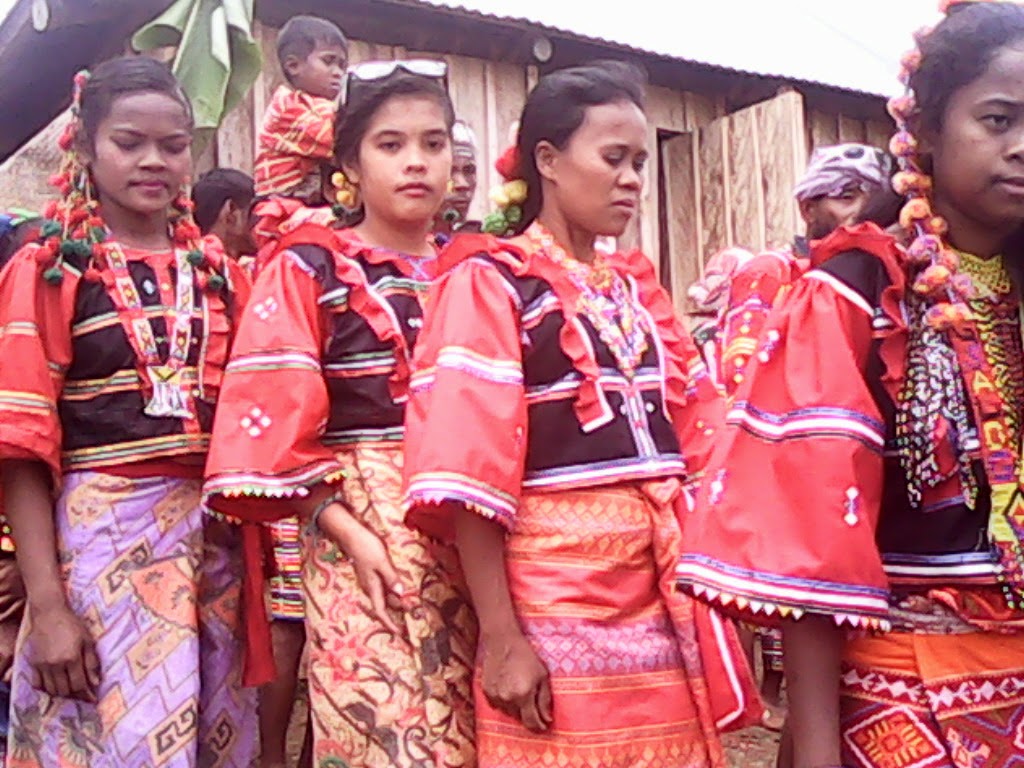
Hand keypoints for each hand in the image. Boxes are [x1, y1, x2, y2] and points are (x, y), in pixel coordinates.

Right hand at [25, 603, 99, 700]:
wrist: (49, 614)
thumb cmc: (72, 624)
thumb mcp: (88, 640)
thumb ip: (91, 662)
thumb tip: (96, 682)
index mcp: (72, 658)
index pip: (79, 684)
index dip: (87, 694)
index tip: (93, 699)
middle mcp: (55, 664)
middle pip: (65, 690)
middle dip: (76, 695)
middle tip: (83, 695)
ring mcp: (42, 665)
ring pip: (51, 690)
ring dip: (62, 694)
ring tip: (71, 691)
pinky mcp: (33, 664)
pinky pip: (37, 684)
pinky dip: (46, 689)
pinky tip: (54, 686)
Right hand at [320, 505, 403, 633]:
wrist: (351, 534)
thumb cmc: (366, 547)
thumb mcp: (382, 562)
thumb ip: (391, 578)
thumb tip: (400, 594)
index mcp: (372, 586)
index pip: (380, 610)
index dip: (389, 623)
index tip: (398, 633)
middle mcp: (370, 586)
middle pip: (383, 605)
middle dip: (395, 613)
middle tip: (409, 619)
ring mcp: (369, 579)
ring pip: (383, 596)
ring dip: (394, 602)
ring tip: (408, 606)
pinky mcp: (370, 572)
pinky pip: (382, 587)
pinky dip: (391, 591)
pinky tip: (398, 588)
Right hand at [480, 631, 552, 732]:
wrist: (503, 641)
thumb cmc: (526, 656)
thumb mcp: (542, 676)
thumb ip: (544, 700)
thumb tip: (547, 719)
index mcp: (523, 695)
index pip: (531, 722)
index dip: (539, 726)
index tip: (543, 726)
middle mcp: (507, 699)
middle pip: (520, 718)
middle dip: (528, 714)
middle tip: (533, 703)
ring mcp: (495, 696)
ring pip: (508, 713)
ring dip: (516, 708)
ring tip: (520, 692)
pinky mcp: (486, 691)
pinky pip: (497, 705)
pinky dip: (504, 702)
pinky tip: (508, 690)